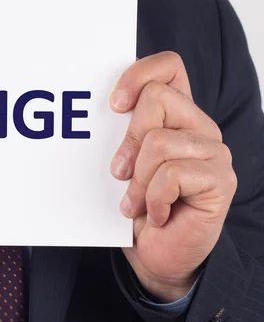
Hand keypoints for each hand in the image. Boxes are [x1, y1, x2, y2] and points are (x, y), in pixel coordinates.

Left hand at [110, 52, 236, 302]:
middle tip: (121, 173)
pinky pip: (172, 174)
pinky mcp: (221, 179)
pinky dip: (153, 198)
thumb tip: (101, 111)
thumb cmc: (137, 205)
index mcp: (176, 115)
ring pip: (159, 141)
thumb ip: (121, 134)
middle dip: (128, 141)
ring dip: (138, 180)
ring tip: (136, 201)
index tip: (114, 105)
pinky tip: (158, 213)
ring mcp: (213, 152)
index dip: (138, 74)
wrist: (156, 254)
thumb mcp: (122, 162)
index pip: (169, 67)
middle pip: (157, 99)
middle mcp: (199, 125)